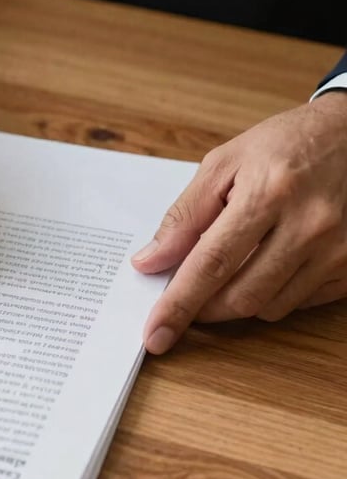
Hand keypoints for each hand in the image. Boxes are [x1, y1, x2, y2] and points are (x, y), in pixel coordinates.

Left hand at [133, 92, 346, 352]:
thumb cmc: (286, 144)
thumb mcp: (225, 163)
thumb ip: (185, 215)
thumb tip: (150, 262)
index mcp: (269, 192)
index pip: (212, 262)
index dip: (179, 303)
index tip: (155, 334)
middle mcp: (309, 224)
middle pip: (242, 296)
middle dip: (204, 308)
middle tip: (186, 299)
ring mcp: (338, 249)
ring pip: (270, 308)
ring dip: (237, 301)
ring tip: (231, 269)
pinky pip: (300, 303)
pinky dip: (273, 295)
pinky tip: (267, 267)